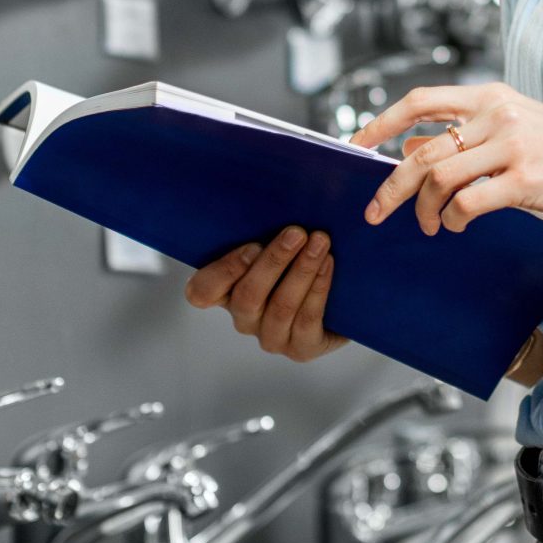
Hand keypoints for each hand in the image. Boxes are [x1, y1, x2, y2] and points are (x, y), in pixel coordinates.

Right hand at [182, 225, 347, 362]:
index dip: (223, 271)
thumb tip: (272, 194)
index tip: (252, 245)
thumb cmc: (298, 259)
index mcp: (226, 292)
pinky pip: (306, 319)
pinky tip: (328, 264)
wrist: (341, 298)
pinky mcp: (300, 348)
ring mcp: (271, 336)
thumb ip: (262, 228)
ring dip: (302, 271)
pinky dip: (318, 288)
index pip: (201, 292)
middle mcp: (244, 318)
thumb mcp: (275, 242)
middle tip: (297, 232)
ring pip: (280, 307)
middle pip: (247, 296)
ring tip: (320, 242)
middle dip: (274, 262)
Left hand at [347, 81, 542, 235]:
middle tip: (374, 211)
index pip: (420, 101)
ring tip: (429, 227)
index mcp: (493, 96)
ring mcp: (512, 145)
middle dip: (389, 186)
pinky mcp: (526, 180)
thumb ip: (465, 136)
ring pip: (437, 178)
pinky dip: (453, 219)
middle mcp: (499, 114)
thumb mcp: (516, 131)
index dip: (380, 122)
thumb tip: (409, 148)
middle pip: (420, 150)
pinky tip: (457, 226)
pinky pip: (467, 203)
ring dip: (423, 210)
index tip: (355, 145)